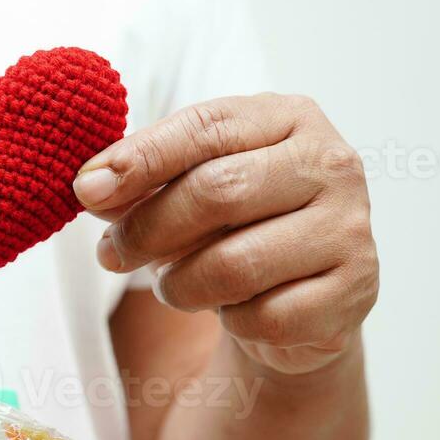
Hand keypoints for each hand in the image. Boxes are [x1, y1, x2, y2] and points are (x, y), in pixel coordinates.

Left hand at [73, 94, 377, 375]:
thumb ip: (138, 183)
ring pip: (234, 264)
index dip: (140, 158)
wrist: (303, 295)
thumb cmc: (235, 227)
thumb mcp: (185, 191)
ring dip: (183, 285)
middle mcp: (331, 163)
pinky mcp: (354, 292)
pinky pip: (263, 317)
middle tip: (111, 254)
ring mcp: (350, 227)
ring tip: (176, 285)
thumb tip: (89, 186)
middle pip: (216, 192)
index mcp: (289, 118)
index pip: (208, 126)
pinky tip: (235, 309)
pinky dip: (232, 321)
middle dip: (147, 229)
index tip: (85, 189)